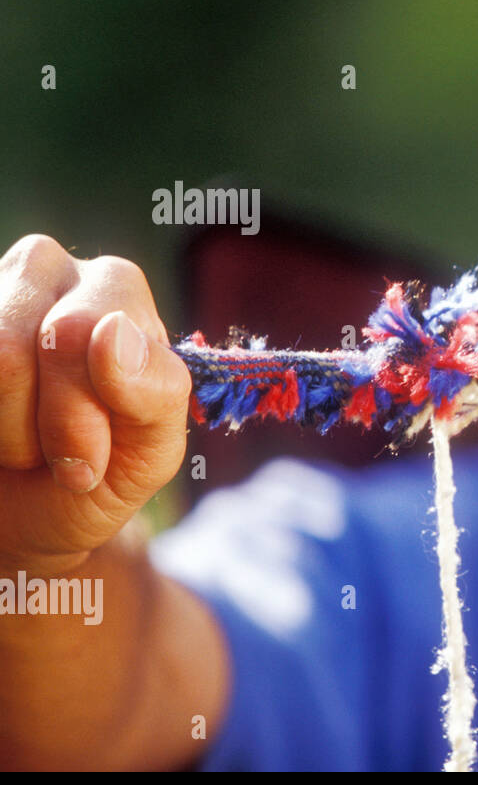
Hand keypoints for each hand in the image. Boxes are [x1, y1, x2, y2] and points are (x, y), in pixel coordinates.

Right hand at [0, 235, 190, 574]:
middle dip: (45, 427)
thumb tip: (111, 330)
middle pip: (33, 342)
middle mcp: (46, 266)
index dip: (79, 420)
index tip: (89, 465)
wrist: (15, 517)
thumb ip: (156, 393)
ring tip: (16, 441)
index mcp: (117, 288)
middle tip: (53, 458)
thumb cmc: (93, 475)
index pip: (86, 333)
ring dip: (3, 433)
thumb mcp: (147, 454)